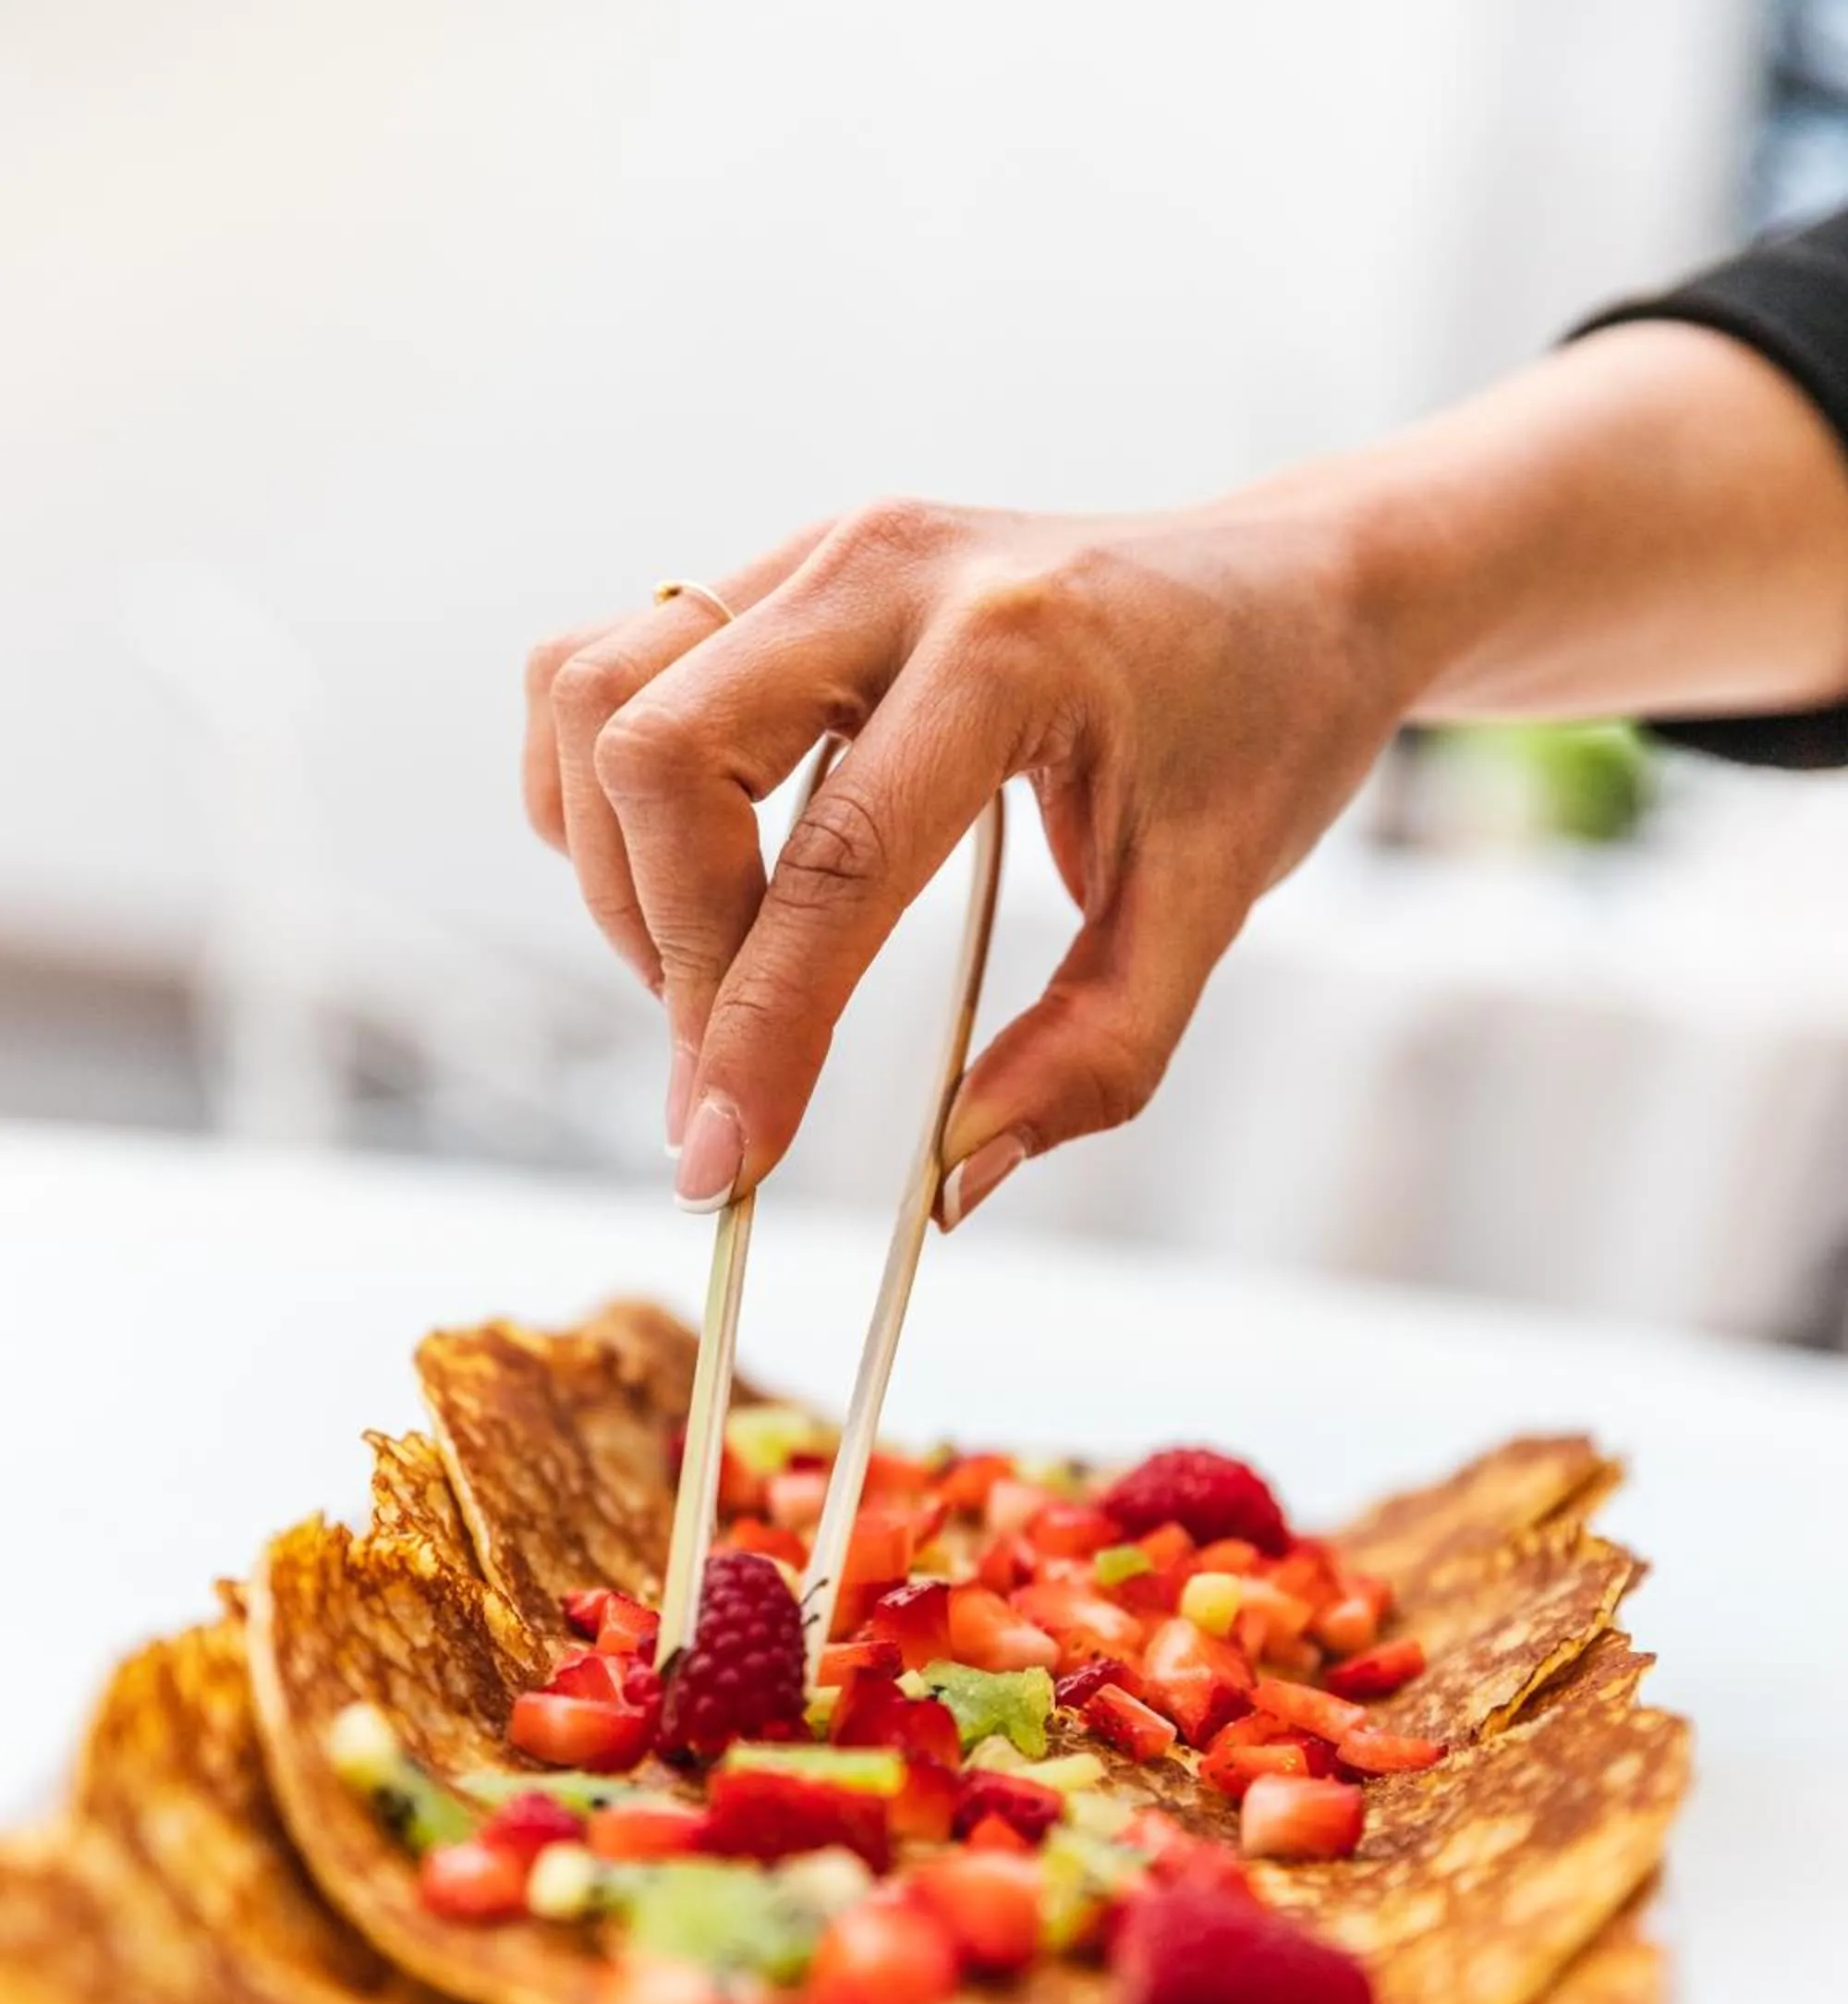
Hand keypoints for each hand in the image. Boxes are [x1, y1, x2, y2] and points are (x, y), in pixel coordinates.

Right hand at [523, 482, 1420, 1220]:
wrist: (1292, 585)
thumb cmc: (1264, 727)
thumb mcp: (1213, 912)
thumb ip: (1091, 1063)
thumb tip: (952, 1181)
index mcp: (1015, 648)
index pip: (832, 863)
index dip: (756, 1032)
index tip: (721, 1164)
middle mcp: (887, 570)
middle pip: (658, 752)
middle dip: (668, 950)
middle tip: (728, 1071)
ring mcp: (819, 551)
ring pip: (599, 695)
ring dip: (617, 870)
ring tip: (711, 978)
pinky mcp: (780, 568)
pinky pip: (606, 664)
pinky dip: (602, 792)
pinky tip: (684, 880)